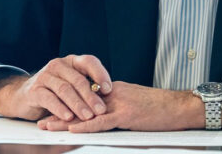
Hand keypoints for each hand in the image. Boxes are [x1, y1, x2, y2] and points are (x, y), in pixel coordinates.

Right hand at [0, 55, 111, 121]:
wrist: (23, 96)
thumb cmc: (54, 91)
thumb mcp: (71, 85)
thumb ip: (86, 86)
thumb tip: (108, 96)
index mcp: (71, 61)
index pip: (89, 61)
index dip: (100, 74)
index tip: (109, 89)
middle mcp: (58, 65)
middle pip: (78, 79)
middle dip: (91, 96)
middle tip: (101, 109)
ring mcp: (45, 76)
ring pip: (65, 89)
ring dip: (78, 104)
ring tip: (87, 116)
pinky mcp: (34, 90)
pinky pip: (49, 99)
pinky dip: (60, 109)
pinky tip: (68, 117)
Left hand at [36, 81, 204, 131]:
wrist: (180, 107)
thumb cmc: (162, 108)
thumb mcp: (136, 105)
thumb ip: (119, 109)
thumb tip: (106, 118)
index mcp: (115, 91)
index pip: (85, 98)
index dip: (67, 106)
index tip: (51, 112)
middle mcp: (113, 94)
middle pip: (81, 104)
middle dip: (60, 113)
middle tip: (41, 121)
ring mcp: (120, 103)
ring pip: (87, 113)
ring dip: (65, 121)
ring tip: (47, 127)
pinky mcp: (127, 114)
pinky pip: (102, 122)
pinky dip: (87, 126)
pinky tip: (73, 130)